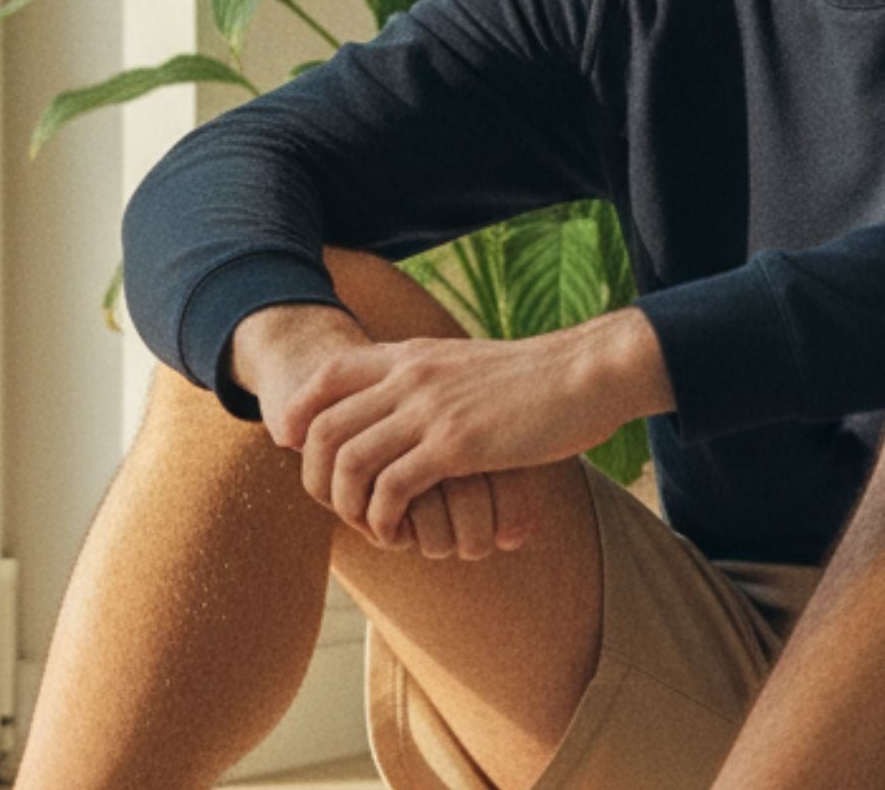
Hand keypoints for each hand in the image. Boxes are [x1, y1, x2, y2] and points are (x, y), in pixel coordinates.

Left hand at [264, 328, 632, 552]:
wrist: (587, 374)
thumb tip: (402, 405)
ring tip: (371, 524)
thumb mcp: (468, 364)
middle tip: (337, 505)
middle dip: (316, 477)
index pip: (329, 374)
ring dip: (348, 507)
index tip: (297, 446)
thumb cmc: (536, 377)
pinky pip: (390, 491)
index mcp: (415, 354)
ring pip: (349, 464)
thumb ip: (430, 378)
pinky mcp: (455, 445)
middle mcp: (413, 376)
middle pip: (323, 427)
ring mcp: (431, 410)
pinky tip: (401, 531)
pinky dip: (384, 521)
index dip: (299, 412)